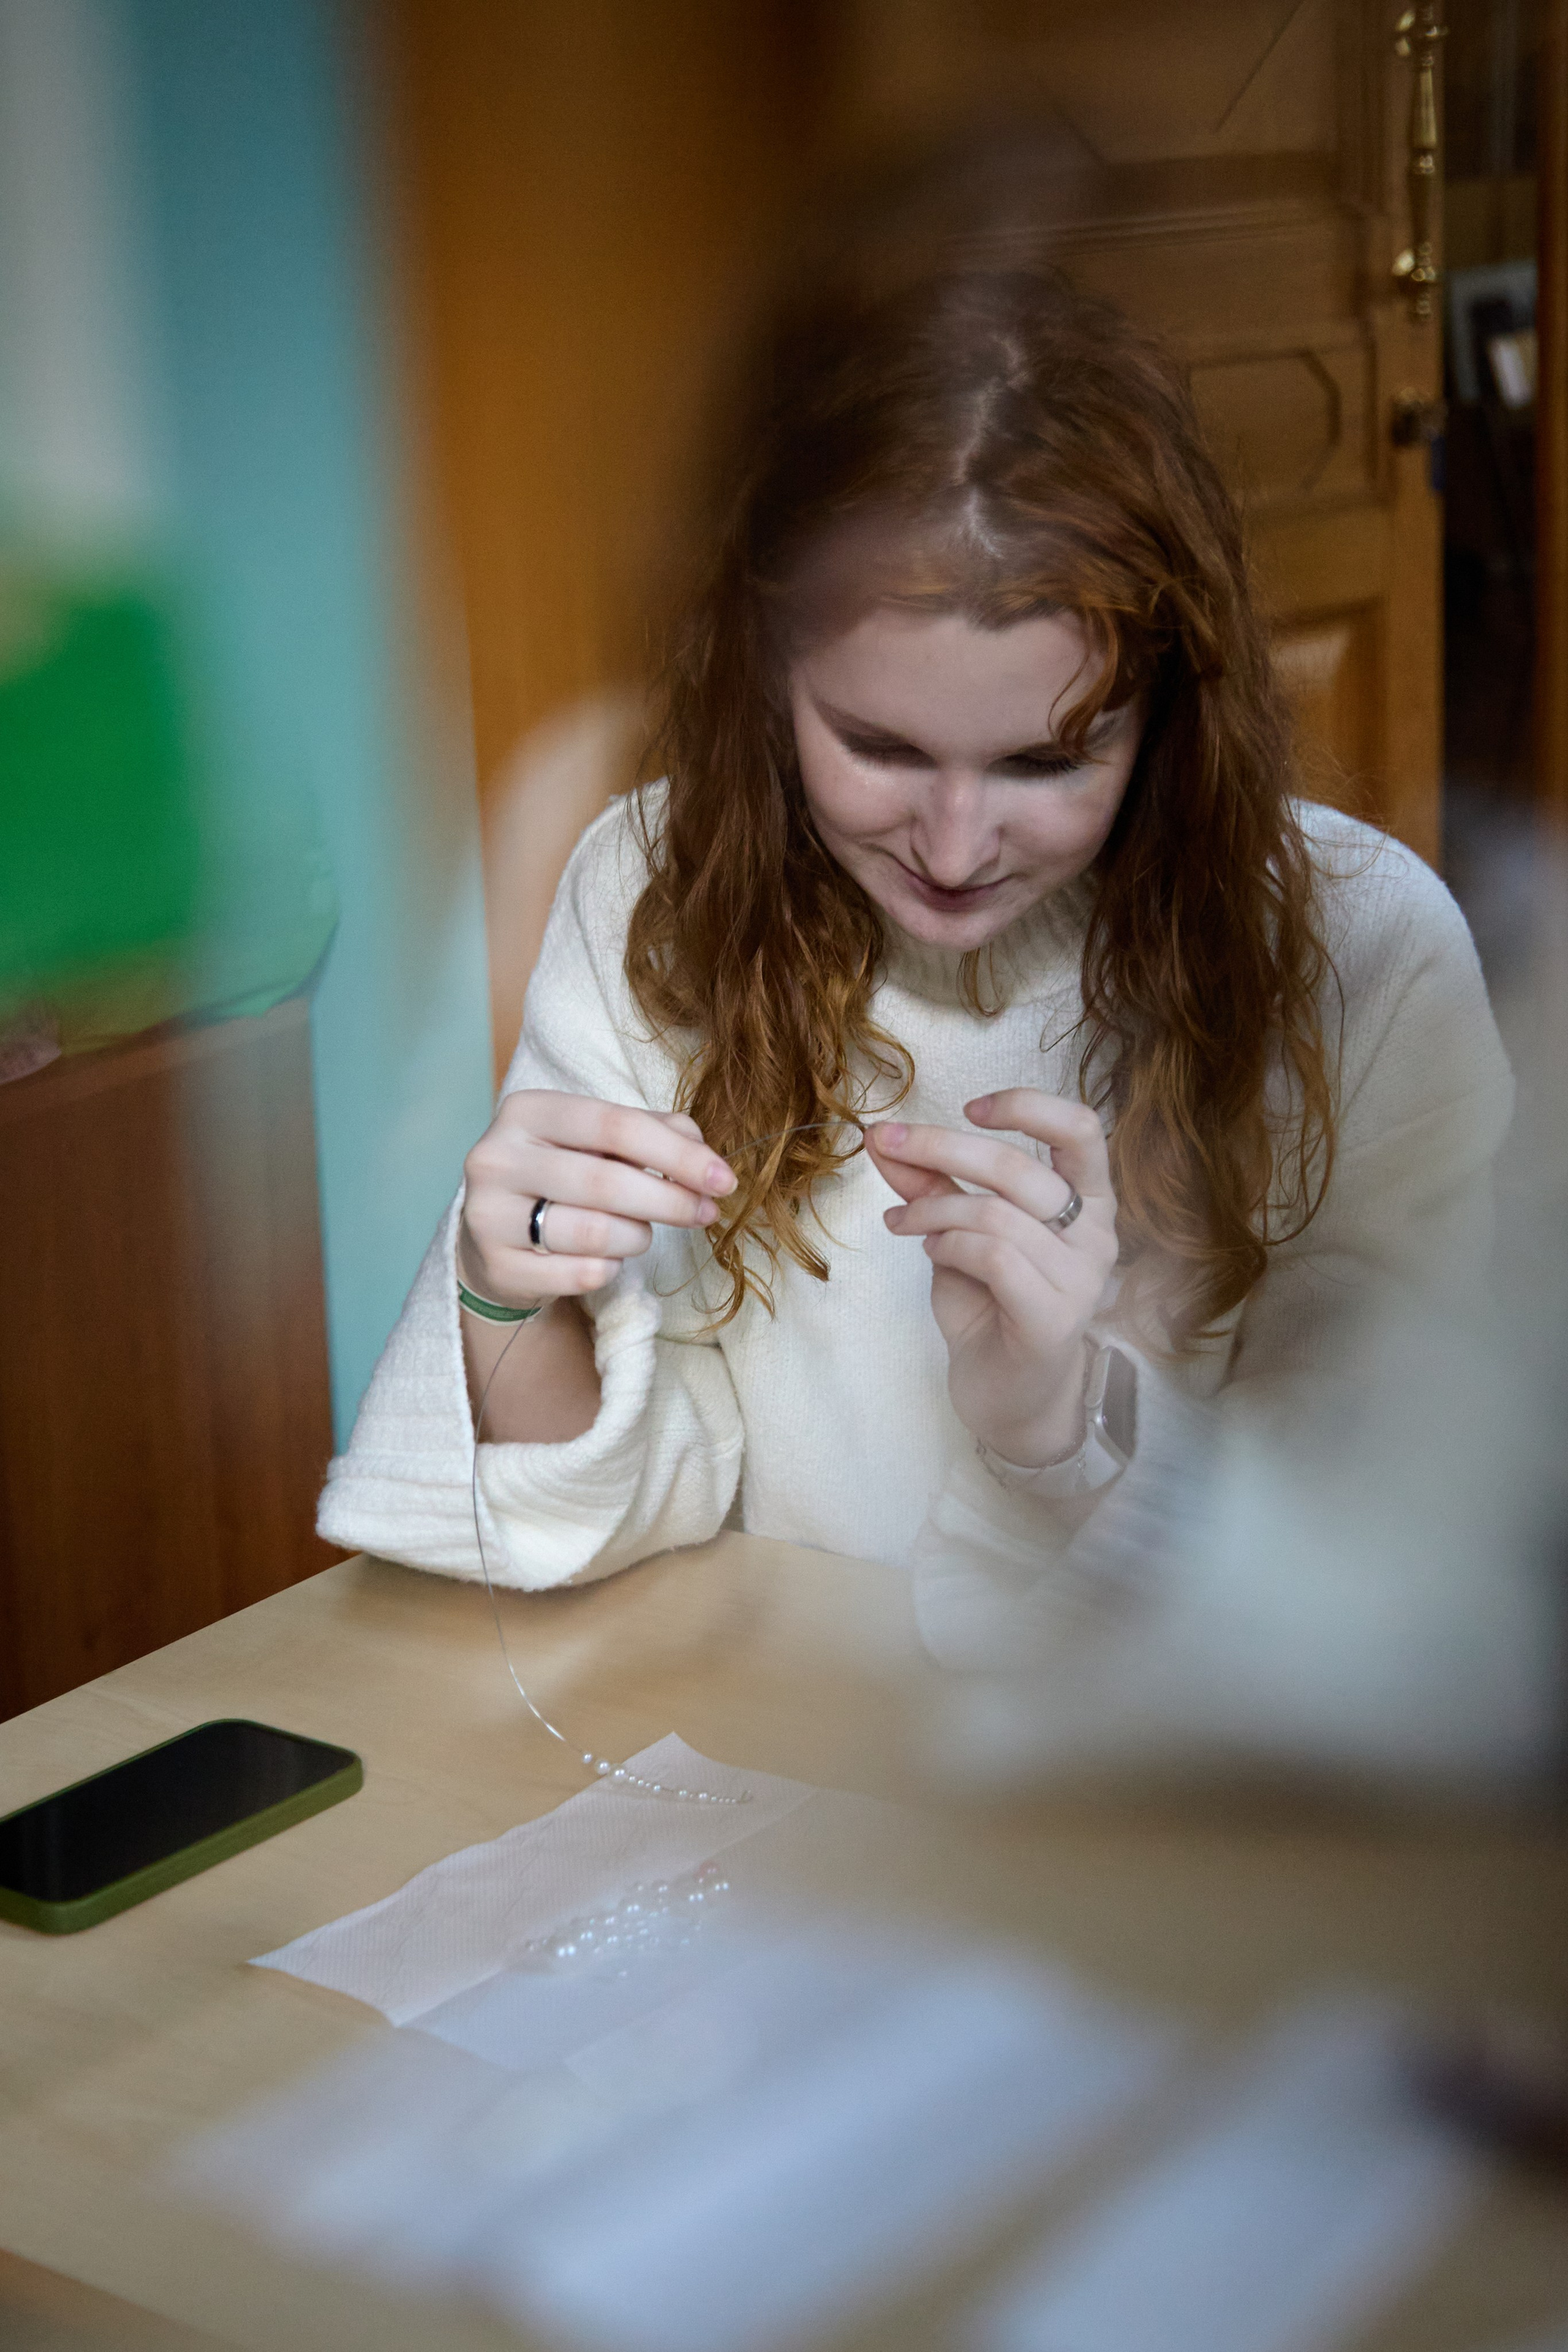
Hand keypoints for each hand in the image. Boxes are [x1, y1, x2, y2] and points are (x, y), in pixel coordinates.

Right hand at [458, 1091, 736, 1307]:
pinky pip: (580, 1274)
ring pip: (595, 1233)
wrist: (495, 1238)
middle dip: (671, 1201)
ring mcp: (488, 1214)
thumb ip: (653, 1132)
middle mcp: (497, 1157)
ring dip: (636, 1238)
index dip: (678, 1155)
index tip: (723, 1179)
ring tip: (638, 1234)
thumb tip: (702, 1153)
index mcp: (527, 1111)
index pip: (615, 1125)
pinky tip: (607, 1260)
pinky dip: (610, 1269)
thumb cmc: (560, 1180)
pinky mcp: (496, 1267)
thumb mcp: (599, 1143)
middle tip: (705, 1213)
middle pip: (606, 1181)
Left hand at [868, 1090, 1118, 1467]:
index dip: (1028, 1107)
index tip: (969, 1107)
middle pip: (1020, 1167)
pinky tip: (931, 1253)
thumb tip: (881, 1136)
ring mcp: (1082, 1279)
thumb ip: (931, 1183)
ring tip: (903, 1222)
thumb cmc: (990, 1307)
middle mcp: (1096, 1235)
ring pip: (996, 1213)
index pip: (1082, 1130)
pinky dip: (949, 1244)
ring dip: (932, 1208)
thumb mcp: (956, 1231)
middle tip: (885, 1143)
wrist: (1005, 1395)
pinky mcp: (1055, 1317)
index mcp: (1088, 1202)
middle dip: (940, 1146)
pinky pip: (994, 1256)